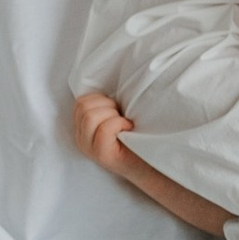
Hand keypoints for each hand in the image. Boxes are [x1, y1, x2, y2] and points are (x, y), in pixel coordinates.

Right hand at [69, 90, 229, 236]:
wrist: (157, 163)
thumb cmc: (142, 134)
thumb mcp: (119, 114)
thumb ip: (107, 103)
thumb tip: (109, 76)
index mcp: (82, 128)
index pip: (81, 101)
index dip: (102, 100)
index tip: (119, 111)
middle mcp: (81, 139)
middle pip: (84, 106)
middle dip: (108, 106)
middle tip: (124, 118)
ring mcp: (90, 149)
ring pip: (91, 115)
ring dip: (113, 115)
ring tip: (126, 125)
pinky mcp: (103, 155)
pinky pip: (105, 127)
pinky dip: (120, 124)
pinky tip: (130, 130)